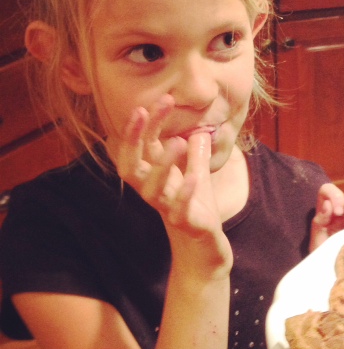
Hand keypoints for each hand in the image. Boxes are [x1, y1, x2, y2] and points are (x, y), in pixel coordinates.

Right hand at [106, 95, 231, 273]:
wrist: (205, 249)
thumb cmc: (197, 211)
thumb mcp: (199, 178)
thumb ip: (196, 157)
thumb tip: (198, 131)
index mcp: (156, 179)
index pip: (142, 149)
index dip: (144, 125)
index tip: (160, 100)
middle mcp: (154, 193)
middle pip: (132, 166)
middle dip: (134, 138)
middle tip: (144, 110)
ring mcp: (167, 210)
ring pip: (151, 189)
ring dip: (161, 164)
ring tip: (177, 140)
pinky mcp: (185, 225)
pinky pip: (178, 210)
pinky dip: (184, 193)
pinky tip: (194, 177)